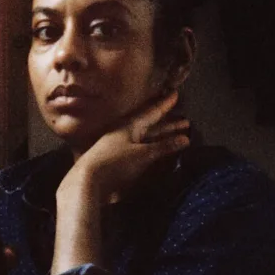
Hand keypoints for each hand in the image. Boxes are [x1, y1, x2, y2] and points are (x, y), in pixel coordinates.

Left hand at [63, 91, 190, 202]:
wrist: (88, 180)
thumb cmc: (115, 162)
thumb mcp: (142, 154)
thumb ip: (163, 147)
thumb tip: (185, 139)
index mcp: (130, 126)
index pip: (152, 112)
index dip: (164, 104)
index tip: (176, 94)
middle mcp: (126, 133)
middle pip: (151, 126)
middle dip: (169, 124)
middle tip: (185, 121)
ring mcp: (123, 147)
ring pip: (148, 138)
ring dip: (163, 137)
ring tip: (180, 136)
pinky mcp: (120, 160)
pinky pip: (143, 149)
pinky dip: (155, 148)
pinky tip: (161, 152)